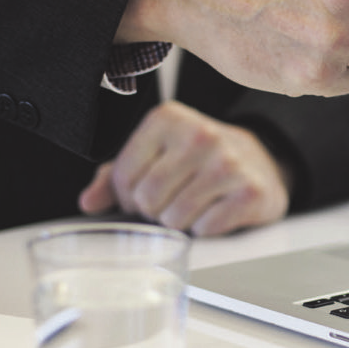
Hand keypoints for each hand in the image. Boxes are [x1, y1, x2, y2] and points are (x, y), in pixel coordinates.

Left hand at [78, 101, 289, 236]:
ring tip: (194, 204)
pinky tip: (215, 210)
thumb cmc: (198, 159)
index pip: (123, 177)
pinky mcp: (250, 192)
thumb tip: (89, 202)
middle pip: (148, 199)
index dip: (128, 195)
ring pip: (175, 218)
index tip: (145, 191)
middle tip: (171, 201)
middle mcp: (200, 135)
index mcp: (168, 119)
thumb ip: (116, 175)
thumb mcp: (156, 154)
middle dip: (154, 211)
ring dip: (179, 222)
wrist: (260, 161)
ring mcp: (228, 163)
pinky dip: (206, 228)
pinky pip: (206, 228)